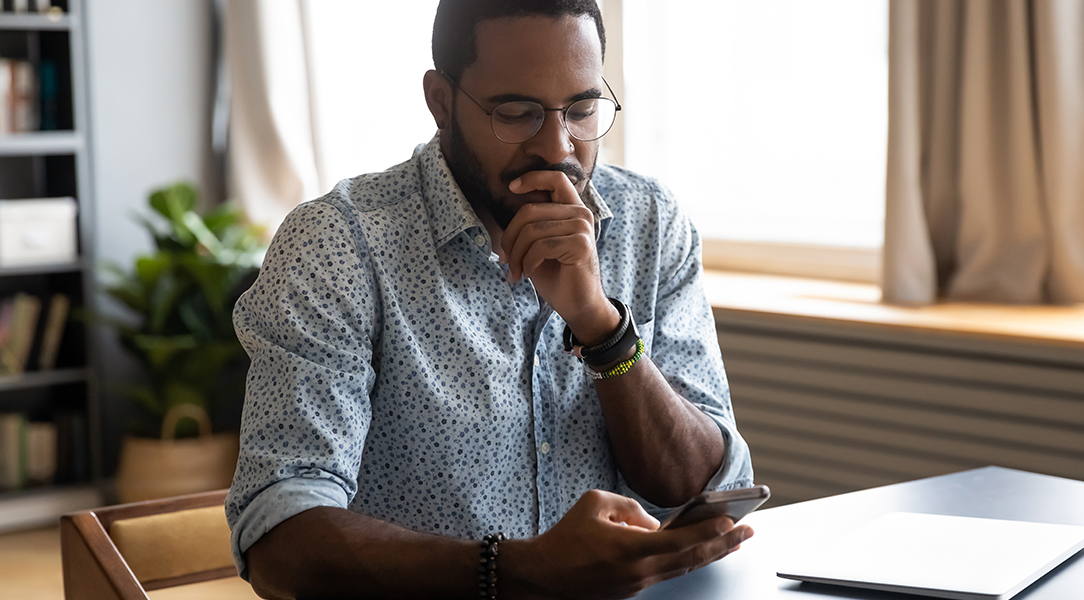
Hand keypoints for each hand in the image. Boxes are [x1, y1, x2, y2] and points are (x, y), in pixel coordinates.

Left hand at [502, 172, 618, 343]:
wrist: (578, 304)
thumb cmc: (556, 275)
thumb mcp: (539, 244)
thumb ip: (531, 223)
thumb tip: (509, 204)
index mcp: (572, 209)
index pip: (555, 178)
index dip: (532, 178)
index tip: (512, 188)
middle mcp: (581, 214)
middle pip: (530, 211)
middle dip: (509, 237)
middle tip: (505, 259)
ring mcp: (583, 228)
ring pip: (531, 231)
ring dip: (516, 255)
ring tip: (515, 271)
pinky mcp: (581, 245)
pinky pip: (540, 247)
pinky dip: (527, 263)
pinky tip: (527, 274)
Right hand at [502, 489, 752, 599]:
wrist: (542, 576)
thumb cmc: (565, 539)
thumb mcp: (595, 504)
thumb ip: (629, 506)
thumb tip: (652, 521)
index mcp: (631, 549)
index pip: (681, 540)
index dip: (709, 531)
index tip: (732, 519)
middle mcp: (640, 571)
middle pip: (692, 559)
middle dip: (724, 543)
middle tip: (748, 531)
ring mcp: (638, 585)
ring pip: (683, 568)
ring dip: (711, 554)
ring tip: (734, 540)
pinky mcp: (633, 590)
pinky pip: (667, 572)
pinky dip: (687, 560)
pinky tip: (698, 550)